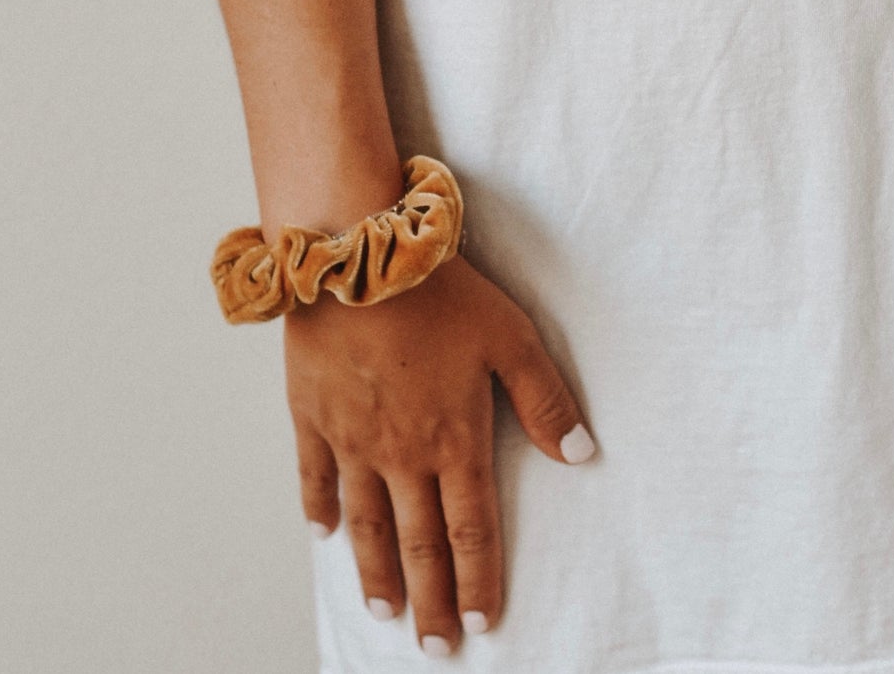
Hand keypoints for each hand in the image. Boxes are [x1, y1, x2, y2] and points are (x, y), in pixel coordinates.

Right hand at [289, 255, 593, 654]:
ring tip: (386, 612)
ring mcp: (352, 440)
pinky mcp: (313, 416)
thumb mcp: (512, 337)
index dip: (479, 580)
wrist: (358, 258)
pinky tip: (323, 535)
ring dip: (377, 572)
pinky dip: (320, 509)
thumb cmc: (442, 293)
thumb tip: (581, 453)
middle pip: (419, 543)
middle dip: (430, 600)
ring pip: (366, 524)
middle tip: (434, 648)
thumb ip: (546, 400)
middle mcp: (401, 454)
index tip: (482, 623)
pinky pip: (316, 475)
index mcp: (454, 440)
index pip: (472, 530)